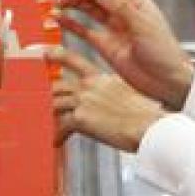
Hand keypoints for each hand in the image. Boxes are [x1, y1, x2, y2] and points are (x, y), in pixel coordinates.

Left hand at [49, 48, 164, 152]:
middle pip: (58, 87)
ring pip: (56, 105)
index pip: (74, 61)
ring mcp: (84, 100)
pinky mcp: (81, 118)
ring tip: (52, 126)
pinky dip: (58, 135)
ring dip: (53, 117)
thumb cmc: (144, 113)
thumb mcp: (125, 92)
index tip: (47, 54)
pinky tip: (57, 141)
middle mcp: (89, 86)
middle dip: (51, 97)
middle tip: (45, 103)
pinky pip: (61, 126)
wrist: (149, 125)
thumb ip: (110, 92)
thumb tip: (106, 101)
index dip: (57, 56)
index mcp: (101, 77)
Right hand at [56, 0, 194, 110]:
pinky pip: (84, 31)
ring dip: (73, 4)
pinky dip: (70, 24)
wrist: (167, 83)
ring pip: (88, 9)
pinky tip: (57, 19)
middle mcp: (123, 12)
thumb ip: (121, 8)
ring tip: (58, 4)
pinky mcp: (105, 46)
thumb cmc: (164, 52)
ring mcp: (113, 28)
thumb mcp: (143, 26)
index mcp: (136, 1)